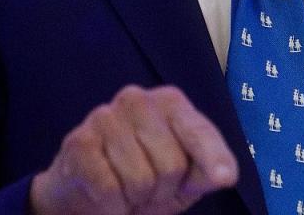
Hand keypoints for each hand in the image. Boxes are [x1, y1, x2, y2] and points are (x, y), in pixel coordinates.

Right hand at [29, 85, 238, 214]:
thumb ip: (206, 171)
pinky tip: (107, 196)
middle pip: (171, 164)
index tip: (225, 178)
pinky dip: (113, 205)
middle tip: (150, 189)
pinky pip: (109, 188)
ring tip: (128, 190)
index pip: (199, 132)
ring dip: (135, 199)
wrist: (88, 193)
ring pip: (140, 179)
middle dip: (163, 190)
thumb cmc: (145, 178)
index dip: (213, 158)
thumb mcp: (185, 178)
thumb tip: (224, 175)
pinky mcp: (79, 142)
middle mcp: (136, 99)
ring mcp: (104, 117)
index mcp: (169, 102)